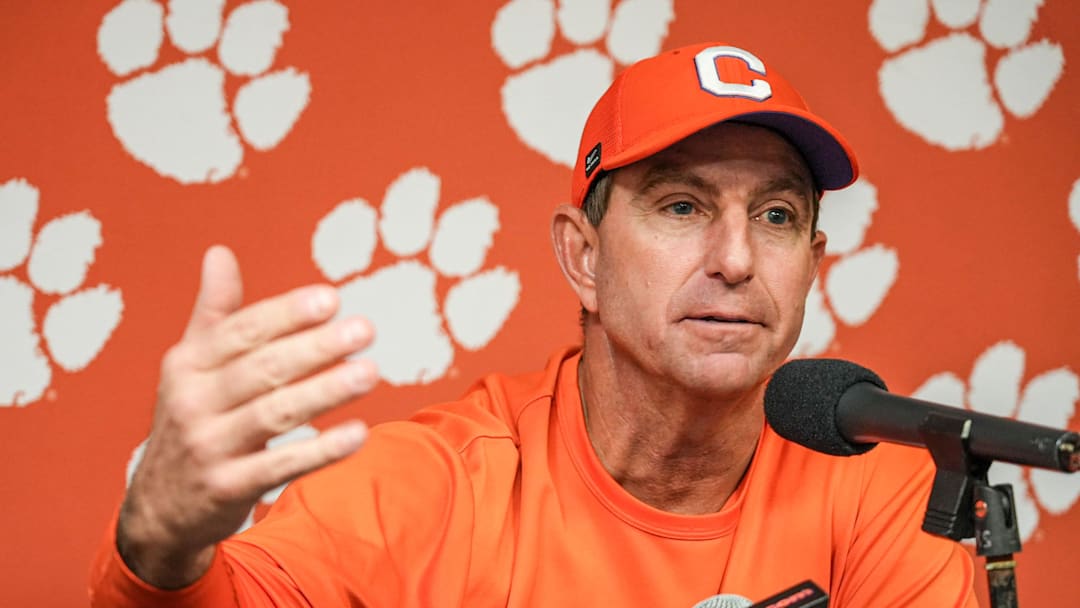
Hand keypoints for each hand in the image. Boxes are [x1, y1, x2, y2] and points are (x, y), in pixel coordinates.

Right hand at [116, 245, 377, 588]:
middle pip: (263, 368)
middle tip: (364, 329)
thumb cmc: (190, 420)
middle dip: (316, 347)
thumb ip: (213, 312)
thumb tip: (219, 251)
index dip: (287, 314)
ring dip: (325, 392)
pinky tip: (359, 433)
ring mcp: (209, 447)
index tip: (331, 298)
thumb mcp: (189, 365)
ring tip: (369, 373)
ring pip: (275, 413)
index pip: (242, 331)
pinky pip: (281, 466)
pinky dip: (321, 450)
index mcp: (187, 363)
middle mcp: (193, 401)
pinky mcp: (228, 488)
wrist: (158, 508)